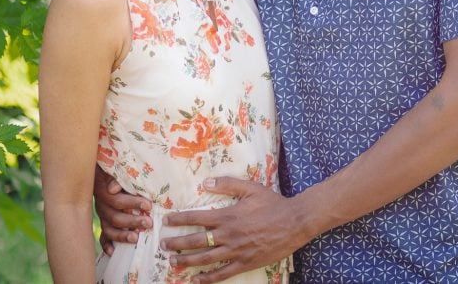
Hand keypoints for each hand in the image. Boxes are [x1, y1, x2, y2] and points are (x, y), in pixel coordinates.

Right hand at [93, 165, 152, 255]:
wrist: (102, 170)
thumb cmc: (116, 170)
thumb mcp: (116, 170)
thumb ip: (116, 178)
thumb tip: (113, 189)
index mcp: (104, 191)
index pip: (117, 201)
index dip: (132, 204)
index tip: (148, 205)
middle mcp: (102, 205)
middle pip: (114, 217)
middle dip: (132, 221)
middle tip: (149, 223)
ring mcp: (102, 216)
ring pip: (109, 229)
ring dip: (122, 235)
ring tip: (135, 238)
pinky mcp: (104, 223)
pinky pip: (103, 236)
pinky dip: (107, 244)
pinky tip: (112, 252)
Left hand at [161, 178, 308, 283]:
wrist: (294, 222)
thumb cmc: (273, 203)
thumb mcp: (251, 188)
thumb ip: (227, 184)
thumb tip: (205, 182)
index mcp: (228, 215)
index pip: (197, 218)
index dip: (180, 219)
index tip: (166, 221)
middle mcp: (228, 235)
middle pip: (196, 241)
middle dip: (177, 243)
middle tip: (163, 245)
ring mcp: (236, 251)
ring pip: (205, 258)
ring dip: (187, 261)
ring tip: (172, 262)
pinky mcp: (245, 263)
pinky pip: (222, 273)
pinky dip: (207, 278)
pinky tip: (196, 280)